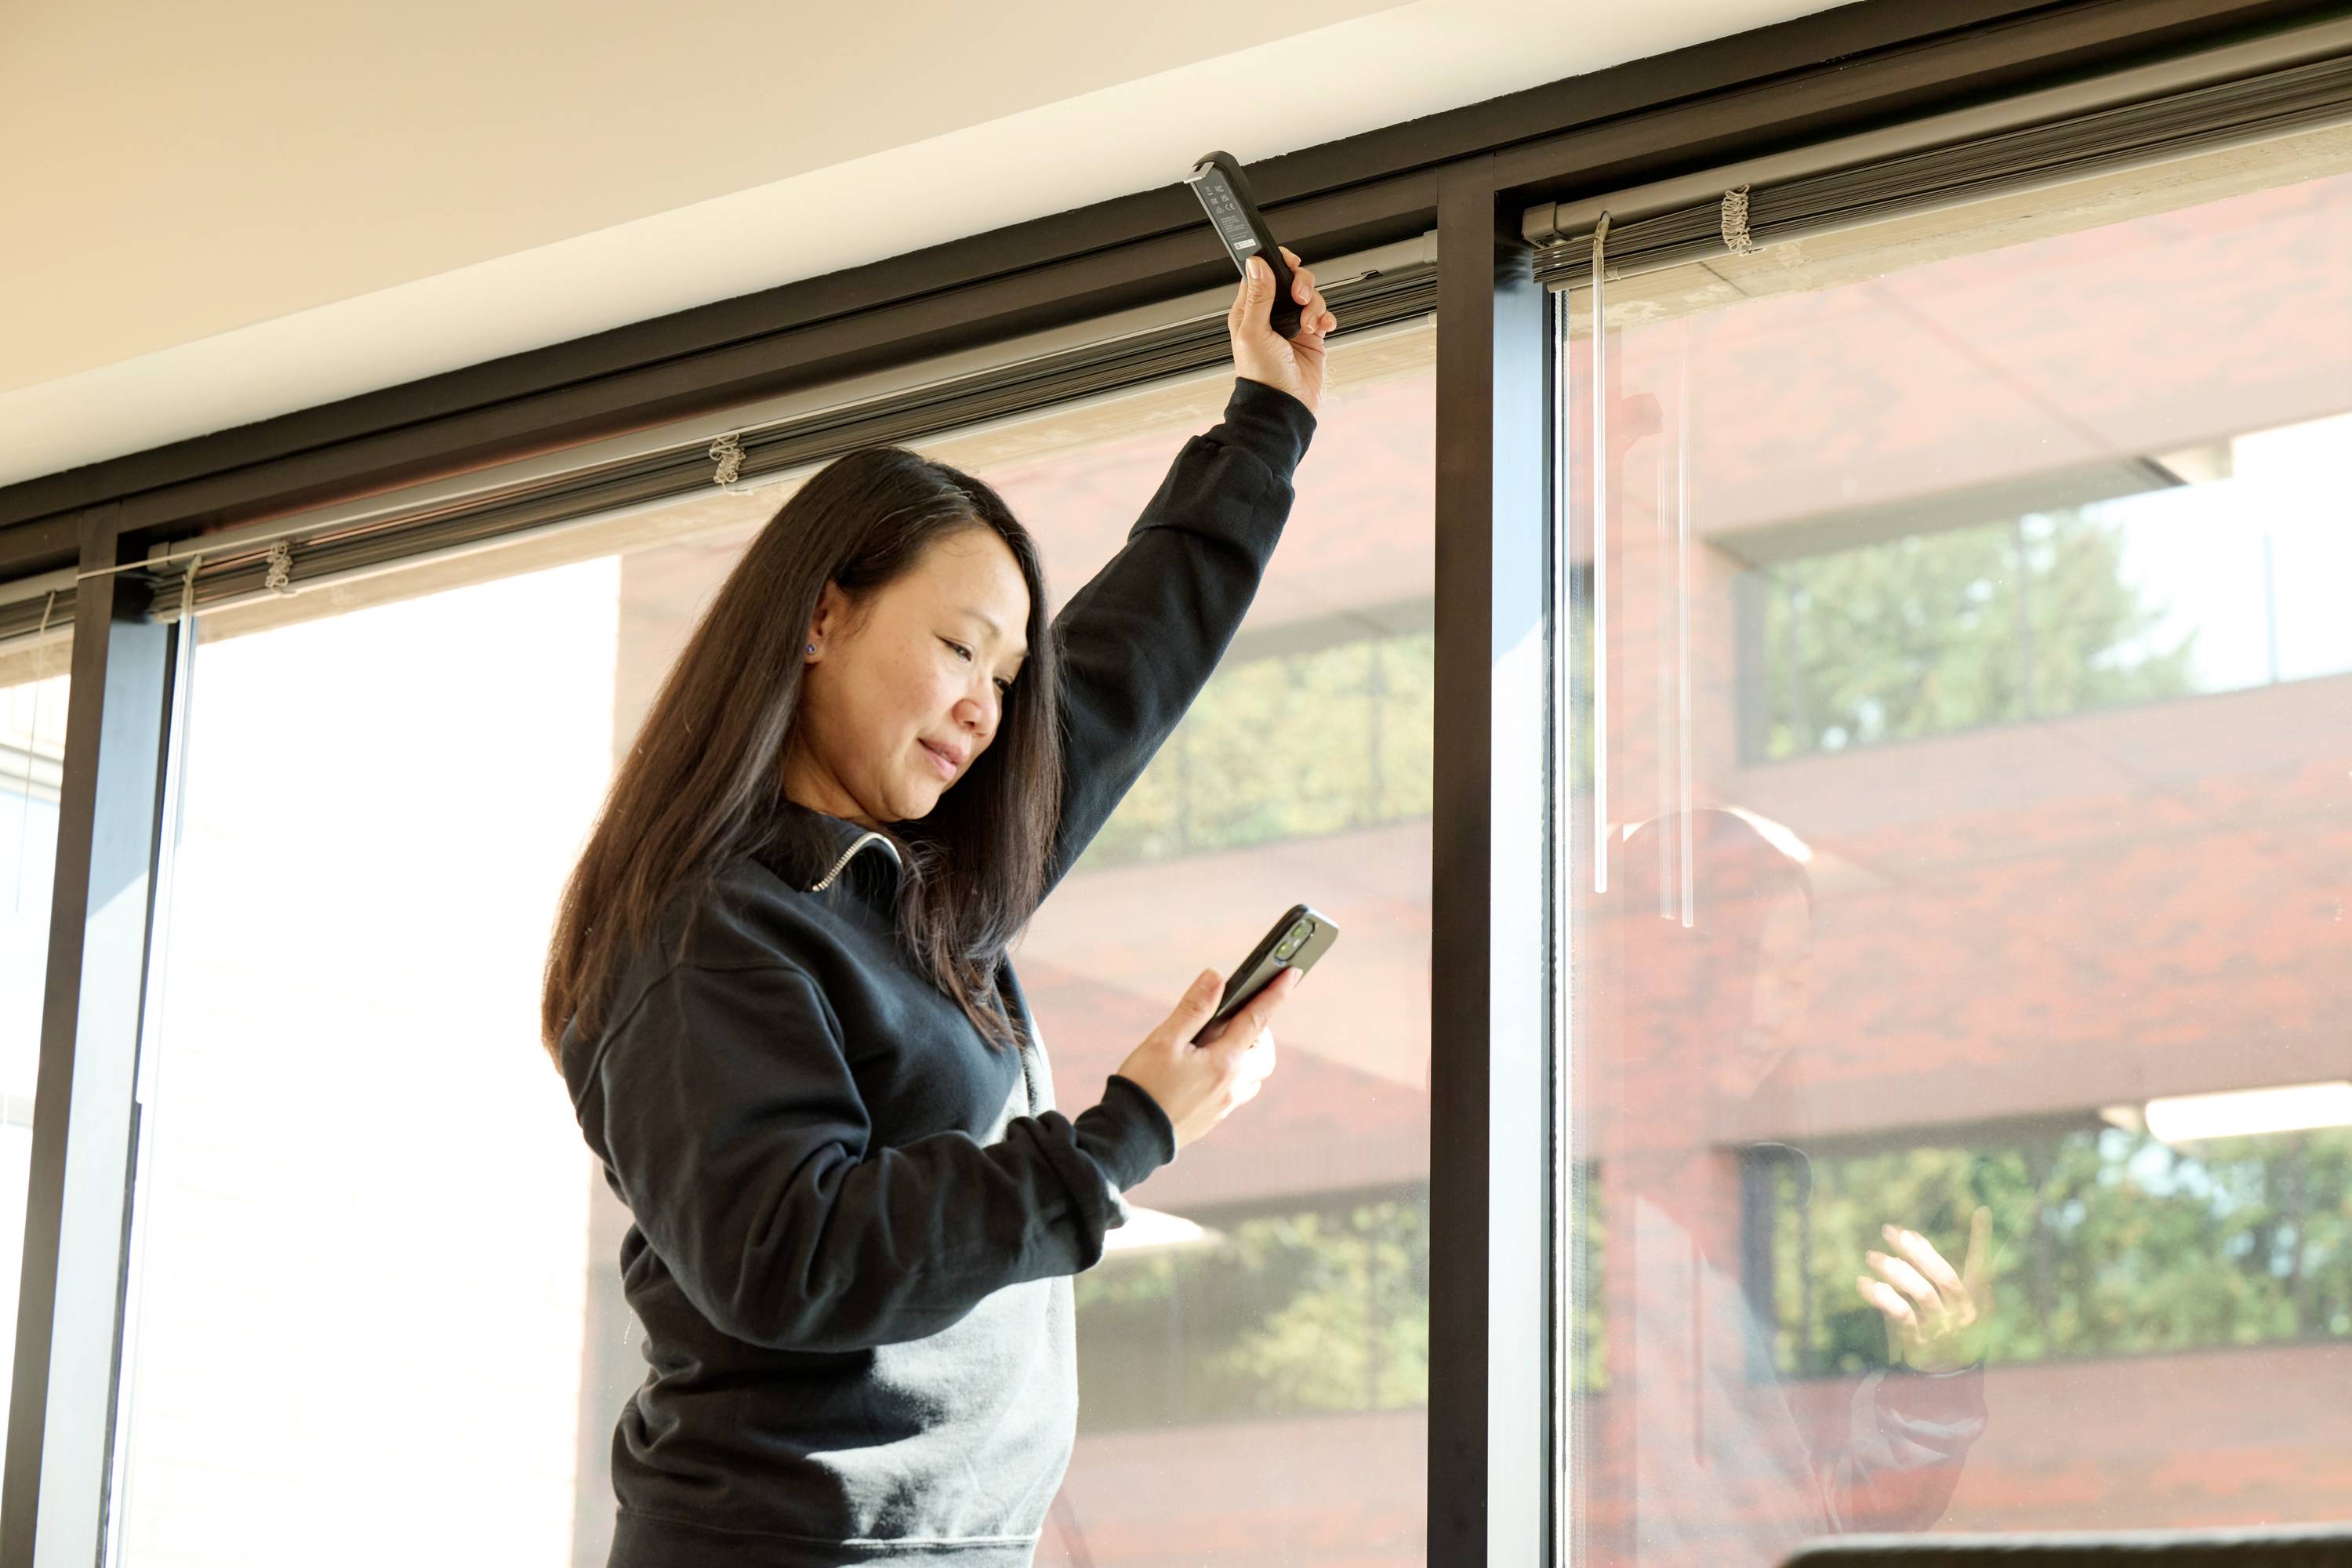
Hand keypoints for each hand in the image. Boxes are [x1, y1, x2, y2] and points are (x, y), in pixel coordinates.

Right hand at [1113, 966, 1299, 1150]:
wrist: (1130, 1137)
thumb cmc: (1144, 1086)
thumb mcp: (1165, 1040)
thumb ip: (1194, 1008)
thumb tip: (1217, 977)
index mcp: (1223, 1062)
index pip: (1257, 1020)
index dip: (1275, 993)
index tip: (1291, 973)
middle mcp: (1231, 1086)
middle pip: (1264, 1055)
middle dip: (1259, 1032)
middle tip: (1235, 1018)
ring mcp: (1224, 1105)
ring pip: (1253, 1076)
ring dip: (1247, 1056)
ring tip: (1217, 1043)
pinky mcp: (1213, 1118)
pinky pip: (1237, 1092)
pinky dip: (1233, 1074)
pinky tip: (1206, 1070)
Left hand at [1229, 244, 1335, 418]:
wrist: (1284, 407)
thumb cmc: (1262, 377)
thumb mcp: (1254, 333)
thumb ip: (1257, 297)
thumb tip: (1256, 265)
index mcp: (1250, 311)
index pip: (1261, 274)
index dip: (1276, 263)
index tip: (1289, 263)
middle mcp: (1271, 316)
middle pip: (1291, 280)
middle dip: (1301, 284)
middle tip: (1300, 298)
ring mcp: (1293, 326)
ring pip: (1310, 296)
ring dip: (1314, 306)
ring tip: (1308, 326)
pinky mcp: (1311, 337)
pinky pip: (1323, 315)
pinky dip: (1326, 318)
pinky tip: (1322, 328)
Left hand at [1856, 1207, 1995, 1372]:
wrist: (1948, 1371)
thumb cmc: (1951, 1323)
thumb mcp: (1958, 1299)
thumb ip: (1936, 1268)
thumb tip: (1910, 1234)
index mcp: (1976, 1298)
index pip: (1982, 1265)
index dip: (1983, 1240)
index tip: (1982, 1210)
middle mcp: (1962, 1312)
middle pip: (1942, 1275)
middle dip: (1916, 1251)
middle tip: (1891, 1232)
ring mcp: (1942, 1326)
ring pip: (1920, 1292)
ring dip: (1894, 1271)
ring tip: (1871, 1256)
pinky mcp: (1920, 1340)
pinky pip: (1899, 1313)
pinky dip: (1881, 1296)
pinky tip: (1864, 1283)